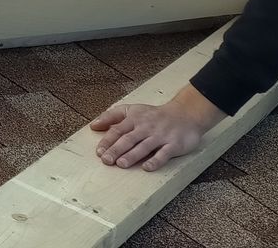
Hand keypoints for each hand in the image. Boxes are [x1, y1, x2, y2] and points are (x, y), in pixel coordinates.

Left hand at [90, 88, 222, 170]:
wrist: (185, 114)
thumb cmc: (153, 115)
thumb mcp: (132, 110)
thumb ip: (112, 116)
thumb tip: (93, 126)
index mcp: (134, 119)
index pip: (118, 130)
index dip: (108, 141)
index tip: (99, 152)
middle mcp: (146, 127)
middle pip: (128, 139)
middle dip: (116, 149)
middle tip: (106, 160)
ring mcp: (160, 136)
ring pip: (144, 146)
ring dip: (132, 155)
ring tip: (121, 164)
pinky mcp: (174, 144)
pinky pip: (164, 153)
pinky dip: (155, 160)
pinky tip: (147, 167)